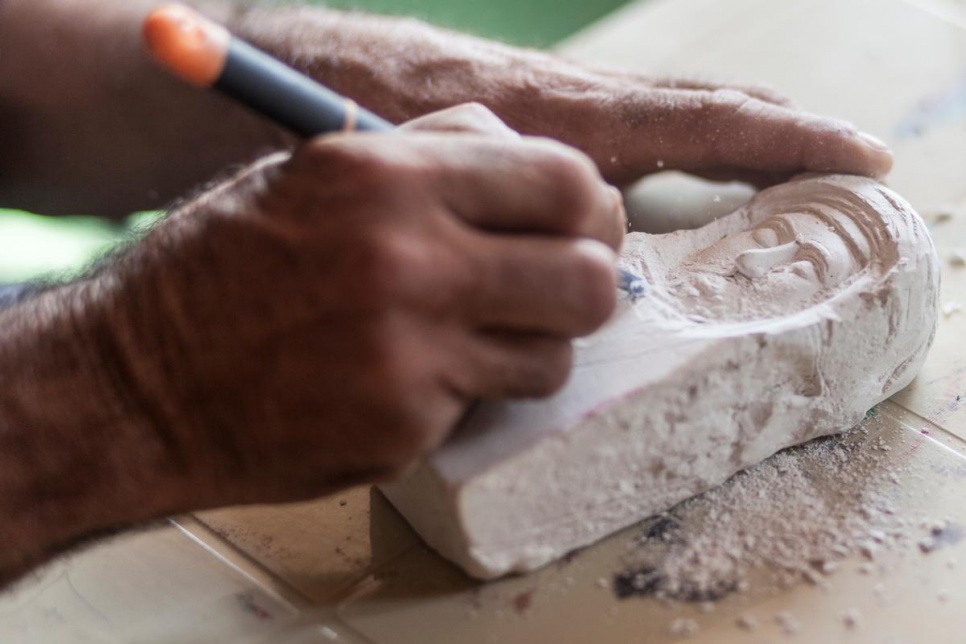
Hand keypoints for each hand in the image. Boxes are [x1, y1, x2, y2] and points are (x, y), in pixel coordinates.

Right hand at [104, 105, 623, 505]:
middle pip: (589, 277)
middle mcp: (405, 263)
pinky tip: (411, 378)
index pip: (563, 181)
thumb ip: (440, 158)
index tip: (583, 225)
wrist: (138, 384)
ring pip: (555, 355)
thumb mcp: (320, 174)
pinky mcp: (401, 429)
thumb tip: (552, 176)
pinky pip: (487, 406)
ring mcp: (408, 356)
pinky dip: (468, 393)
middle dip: (588, 280)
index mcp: (386, 178)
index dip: (590, 206)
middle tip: (559, 285)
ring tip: (476, 336)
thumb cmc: (228, 268)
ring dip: (533, 345)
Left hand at [238, 12, 891, 187]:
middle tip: (850, 161)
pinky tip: (687, 183)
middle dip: (780, 133)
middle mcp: (567, 108)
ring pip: (668, 121)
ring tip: (794, 170)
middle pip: (700, 111)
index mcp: (553, 116)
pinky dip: (678, 150)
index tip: (854, 154)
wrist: (294, 66)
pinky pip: (623, 137)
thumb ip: (491, 192)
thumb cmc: (347, 109)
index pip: (695, 121)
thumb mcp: (415, 163)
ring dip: (737, 141)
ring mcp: (553, 111)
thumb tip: (577, 238)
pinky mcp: (529, 121)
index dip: (779, 139)